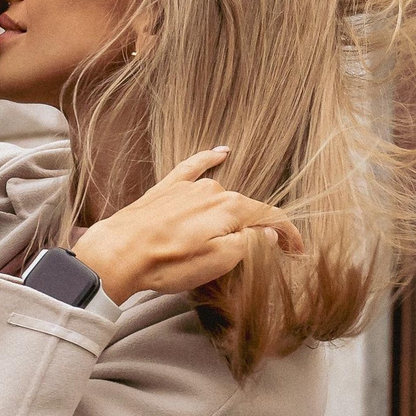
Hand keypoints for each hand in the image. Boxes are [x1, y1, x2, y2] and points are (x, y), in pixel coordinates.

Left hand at [72, 149, 302, 303]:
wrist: (118, 253)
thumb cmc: (169, 263)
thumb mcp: (219, 262)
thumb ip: (250, 244)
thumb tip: (268, 233)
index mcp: (231, 209)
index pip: (271, 218)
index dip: (289, 235)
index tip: (297, 251)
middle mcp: (214, 190)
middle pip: (247, 208)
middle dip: (260, 228)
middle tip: (265, 252)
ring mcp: (189, 187)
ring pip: (223, 195)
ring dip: (234, 212)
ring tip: (237, 232)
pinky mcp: (167, 189)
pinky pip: (194, 167)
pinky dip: (209, 160)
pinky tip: (220, 152)